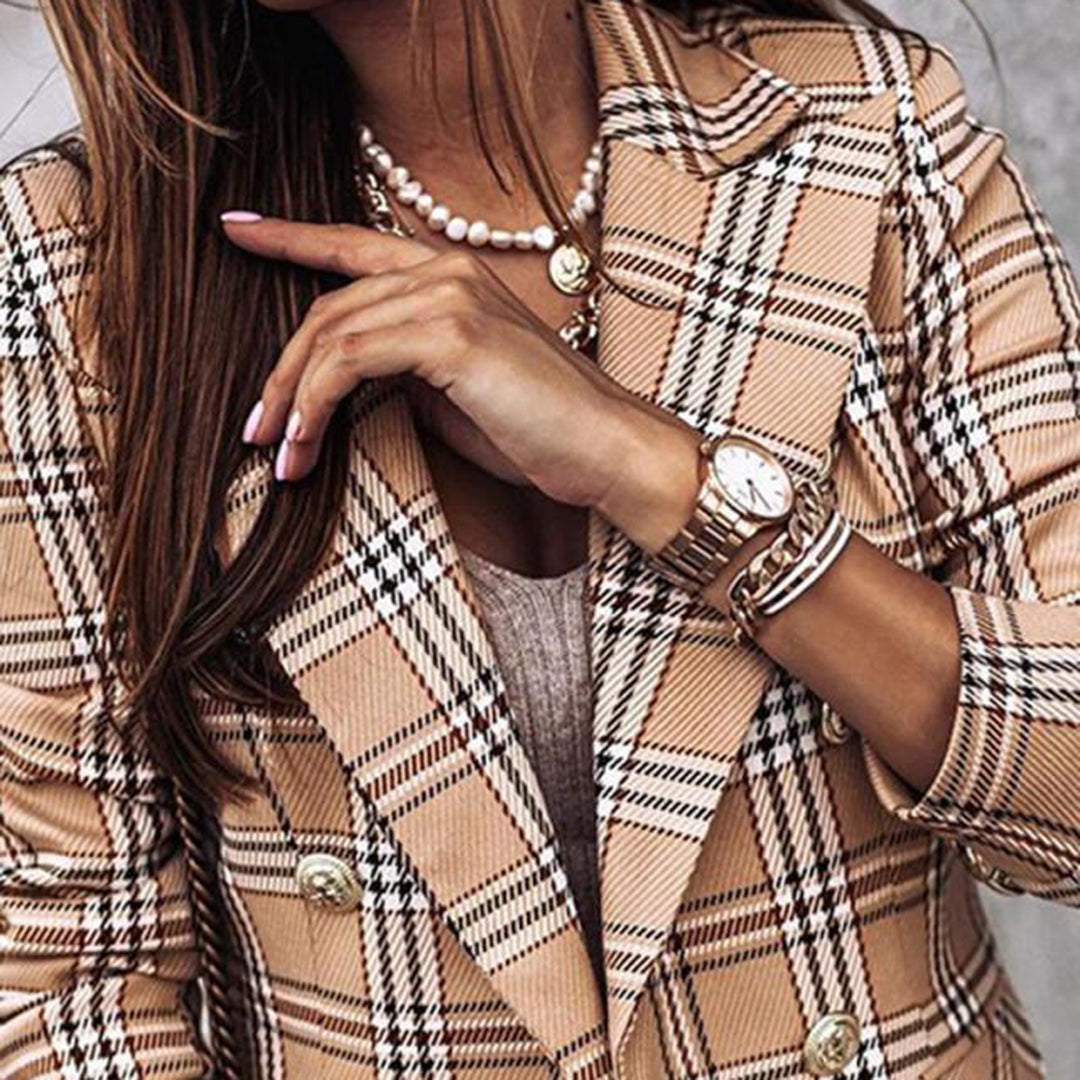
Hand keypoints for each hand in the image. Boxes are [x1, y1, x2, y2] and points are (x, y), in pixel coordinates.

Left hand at [221, 213, 702, 552]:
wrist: (606, 449)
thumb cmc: (539, 429)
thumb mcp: (456, 389)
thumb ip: (405, 363)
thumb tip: (348, 376)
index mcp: (452, 273)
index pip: (355, 244)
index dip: (291, 237)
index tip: (237, 232)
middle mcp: (448, 268)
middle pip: (329, 305)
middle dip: (280, 372)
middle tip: (255, 430)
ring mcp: (451, 295)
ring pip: (331, 333)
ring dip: (291, 400)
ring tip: (277, 455)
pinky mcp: (452, 334)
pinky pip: (350, 360)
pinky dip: (314, 404)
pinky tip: (305, 444)